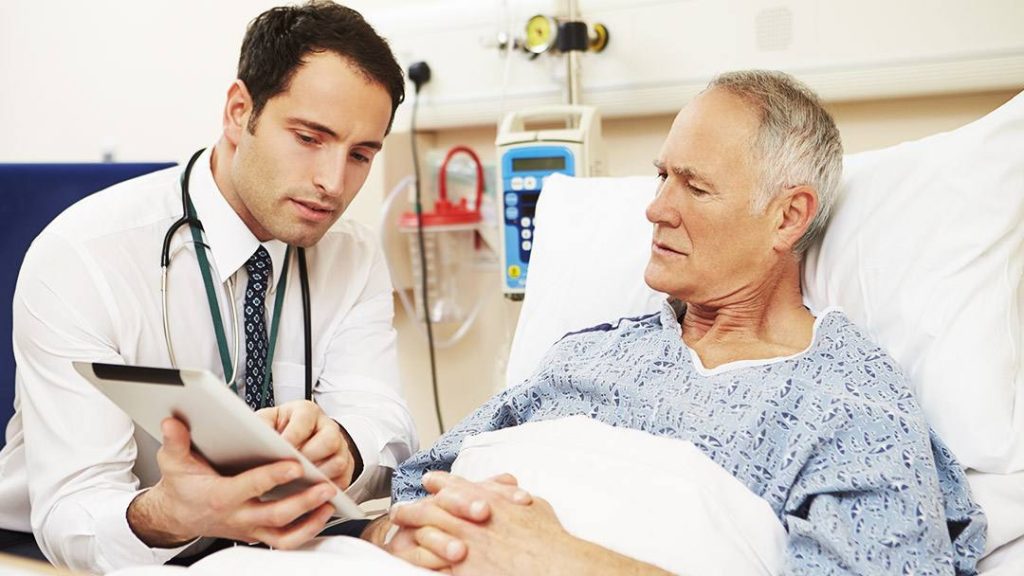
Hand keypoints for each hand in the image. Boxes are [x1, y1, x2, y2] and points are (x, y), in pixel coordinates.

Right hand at [127, 417, 336, 548]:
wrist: (177, 516)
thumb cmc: (181, 486)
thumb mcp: (173, 462)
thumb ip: (175, 442)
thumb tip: (172, 422)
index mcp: (220, 496)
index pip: (251, 486)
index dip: (274, 476)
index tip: (295, 463)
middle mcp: (237, 516)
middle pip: (275, 514)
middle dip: (303, 501)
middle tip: (325, 485)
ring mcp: (249, 528)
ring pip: (284, 533)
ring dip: (311, 519)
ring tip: (330, 500)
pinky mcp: (256, 534)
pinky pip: (285, 540)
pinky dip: (307, 530)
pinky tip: (322, 514)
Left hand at [256, 399, 357, 487]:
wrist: (293, 443)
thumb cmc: (277, 431)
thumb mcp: (266, 421)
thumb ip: (260, 425)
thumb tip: (253, 435)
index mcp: (307, 412)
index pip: (305, 420)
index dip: (293, 436)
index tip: (281, 448)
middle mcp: (327, 428)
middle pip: (329, 440)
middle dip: (310, 457)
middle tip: (292, 469)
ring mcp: (339, 448)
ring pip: (338, 462)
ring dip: (319, 476)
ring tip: (299, 485)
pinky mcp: (344, 470)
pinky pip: (342, 482)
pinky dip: (326, 491)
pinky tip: (308, 495)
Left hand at [390, 472, 670, 575]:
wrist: (554, 566)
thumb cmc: (550, 540)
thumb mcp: (534, 507)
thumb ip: (514, 497)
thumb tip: (511, 491)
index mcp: (488, 501)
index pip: (456, 486)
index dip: (439, 483)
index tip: (428, 480)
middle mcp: (471, 520)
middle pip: (432, 510)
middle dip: (413, 509)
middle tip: (398, 511)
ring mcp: (464, 546)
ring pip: (427, 537)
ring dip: (409, 536)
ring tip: (394, 537)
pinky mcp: (461, 571)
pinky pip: (432, 565)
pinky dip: (419, 563)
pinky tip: (408, 563)